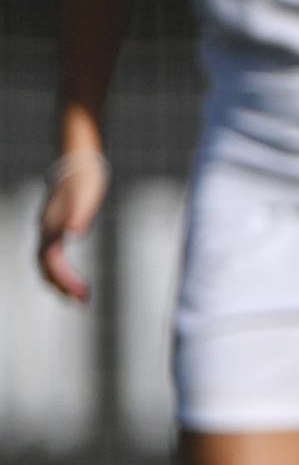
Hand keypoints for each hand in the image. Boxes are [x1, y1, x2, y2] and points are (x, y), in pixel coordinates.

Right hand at [35, 149, 104, 302]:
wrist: (79, 163)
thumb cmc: (85, 180)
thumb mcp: (87, 198)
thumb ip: (80, 216)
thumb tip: (75, 233)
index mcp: (51, 228)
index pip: (53, 263)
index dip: (65, 281)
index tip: (83, 296)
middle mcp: (46, 231)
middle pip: (46, 267)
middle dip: (62, 286)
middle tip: (83, 302)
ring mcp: (49, 229)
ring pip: (46, 263)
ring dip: (59, 281)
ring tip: (78, 297)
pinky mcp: (56, 226)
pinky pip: (52, 255)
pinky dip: (59, 270)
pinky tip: (72, 276)